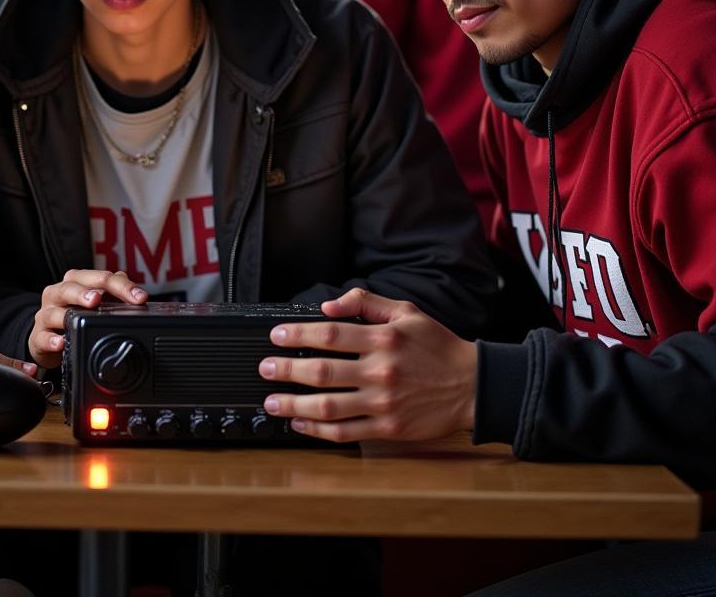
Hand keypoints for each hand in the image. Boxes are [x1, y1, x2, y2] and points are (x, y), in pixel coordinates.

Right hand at [29, 269, 146, 366]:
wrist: (48, 337)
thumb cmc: (75, 314)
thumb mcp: (95, 302)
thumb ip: (114, 293)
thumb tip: (135, 292)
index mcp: (76, 282)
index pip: (99, 277)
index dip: (121, 286)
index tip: (140, 298)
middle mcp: (58, 294)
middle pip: (71, 287)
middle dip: (86, 291)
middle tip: (99, 298)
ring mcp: (46, 314)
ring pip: (53, 310)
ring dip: (68, 314)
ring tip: (82, 316)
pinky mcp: (38, 336)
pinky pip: (42, 337)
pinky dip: (51, 340)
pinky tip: (61, 343)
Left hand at [259, 288, 476, 442]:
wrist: (472, 385)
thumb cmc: (437, 346)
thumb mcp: (407, 312)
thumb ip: (366, 304)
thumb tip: (329, 305)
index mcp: (383, 339)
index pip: (330, 335)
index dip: (298, 335)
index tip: (276, 335)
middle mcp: (380, 371)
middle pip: (322, 372)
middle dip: (286, 370)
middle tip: (264, 368)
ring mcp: (383, 403)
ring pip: (329, 407)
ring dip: (294, 404)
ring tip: (272, 401)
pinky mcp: (389, 428)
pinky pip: (346, 432)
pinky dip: (318, 430)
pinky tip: (300, 424)